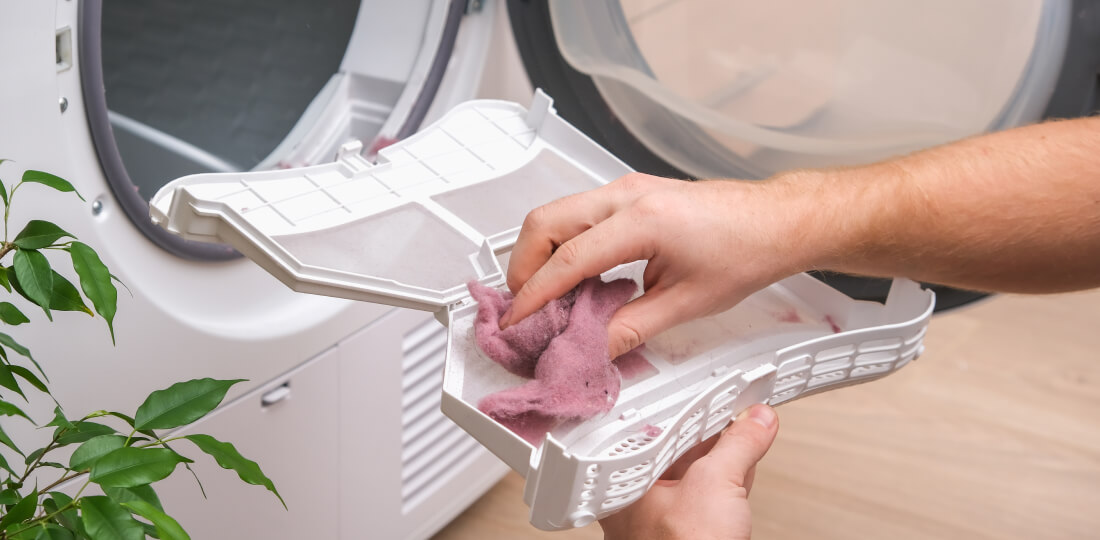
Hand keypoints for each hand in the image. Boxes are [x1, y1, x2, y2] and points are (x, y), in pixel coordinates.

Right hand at [504, 173, 813, 357]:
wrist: (776, 221)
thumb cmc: (746, 250)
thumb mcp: (687, 302)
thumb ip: (631, 327)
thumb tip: (594, 348)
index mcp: (642, 221)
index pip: (567, 259)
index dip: (535, 295)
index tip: (517, 321)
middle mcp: (626, 195)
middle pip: (544, 222)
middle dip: (522, 266)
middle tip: (525, 308)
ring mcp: (626, 189)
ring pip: (556, 213)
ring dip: (540, 253)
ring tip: (547, 297)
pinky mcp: (630, 193)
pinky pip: (577, 214)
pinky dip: (562, 243)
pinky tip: (575, 277)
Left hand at [599, 404, 778, 539]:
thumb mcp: (716, 485)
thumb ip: (738, 445)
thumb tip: (756, 421)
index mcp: (628, 482)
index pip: (658, 429)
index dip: (692, 407)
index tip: (718, 392)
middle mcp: (639, 500)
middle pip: (678, 448)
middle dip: (711, 427)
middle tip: (737, 403)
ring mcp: (662, 520)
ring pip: (695, 472)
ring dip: (725, 450)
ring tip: (748, 423)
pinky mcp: (687, 535)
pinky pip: (707, 496)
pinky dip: (728, 477)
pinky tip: (744, 462)